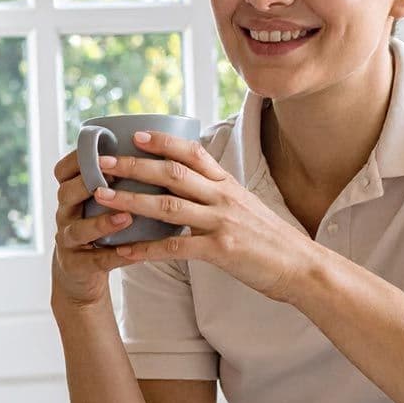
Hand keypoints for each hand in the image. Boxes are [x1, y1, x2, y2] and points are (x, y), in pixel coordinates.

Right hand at [49, 149, 138, 308]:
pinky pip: (95, 260)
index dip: (77, 159)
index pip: (63, 170)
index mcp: (70, 194)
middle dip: (87, 184)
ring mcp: (68, 241)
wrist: (81, 275)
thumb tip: (156, 148)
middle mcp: (64, 214)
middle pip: (66, 194)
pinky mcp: (76, 266)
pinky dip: (114, 256)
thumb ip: (115, 181)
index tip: (102, 150)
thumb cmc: (100, 229)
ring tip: (127, 216)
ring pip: (78, 228)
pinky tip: (133, 252)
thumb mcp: (100, 204)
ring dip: (102, 222)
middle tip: (115, 176)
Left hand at [87, 129, 314, 300]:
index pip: (192, 152)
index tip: (134, 135)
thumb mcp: (244, 205)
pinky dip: (147, 249)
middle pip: (172, 174)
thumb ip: (215, 192)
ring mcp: (222, 223)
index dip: (162, 141)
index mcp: (227, 184)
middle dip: (133, 166)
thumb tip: (184, 182)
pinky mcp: (221, 251)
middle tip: (102, 162)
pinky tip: (124, 250)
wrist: (301, 267)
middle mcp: (223, 198)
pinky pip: (176, 248)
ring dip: (131, 202)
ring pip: (168, 207)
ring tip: (102, 198)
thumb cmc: (268, 238)